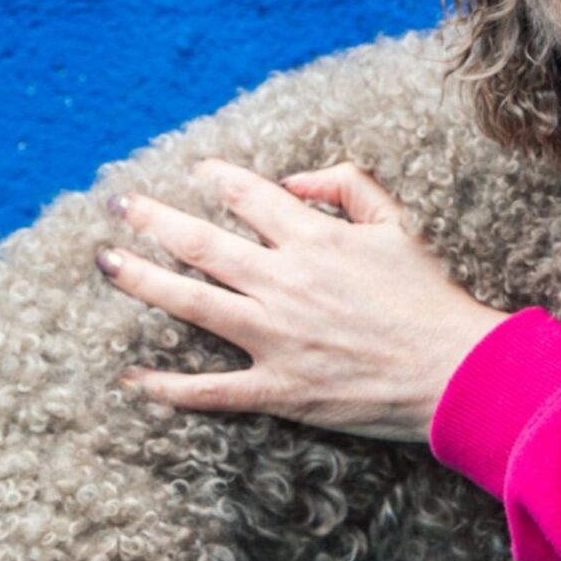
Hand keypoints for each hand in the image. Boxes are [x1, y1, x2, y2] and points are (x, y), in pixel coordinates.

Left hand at [96, 159, 510, 441]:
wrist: (455, 371)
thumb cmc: (428, 297)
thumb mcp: (397, 224)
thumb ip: (348, 186)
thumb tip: (294, 180)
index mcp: (314, 238)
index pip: (248, 196)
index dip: (215, 178)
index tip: (194, 171)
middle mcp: (284, 282)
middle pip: (201, 243)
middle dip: (152, 219)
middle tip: (117, 205)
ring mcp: (275, 338)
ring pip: (192, 303)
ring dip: (141, 281)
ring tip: (106, 263)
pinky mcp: (278, 389)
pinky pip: (212, 390)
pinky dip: (169, 387)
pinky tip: (134, 378)